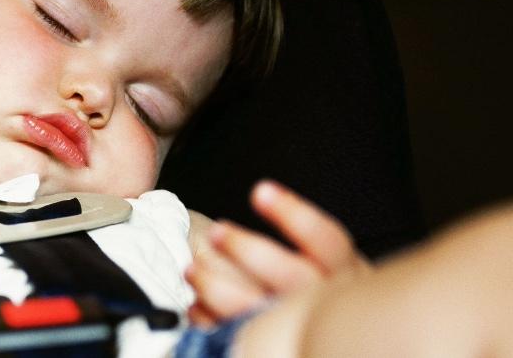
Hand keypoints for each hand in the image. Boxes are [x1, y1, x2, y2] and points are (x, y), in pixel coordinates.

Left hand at [185, 180, 370, 326]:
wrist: (328, 338)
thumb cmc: (317, 289)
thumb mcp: (326, 263)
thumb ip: (305, 244)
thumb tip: (261, 195)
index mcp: (341, 271)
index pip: (328, 241)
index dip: (295, 214)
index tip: (260, 191)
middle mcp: (322, 301)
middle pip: (290, 276)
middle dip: (247, 251)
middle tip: (215, 231)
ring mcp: (295, 329)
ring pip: (256, 310)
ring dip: (215, 288)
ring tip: (191, 270)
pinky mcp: (267, 349)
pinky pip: (234, 336)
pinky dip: (209, 321)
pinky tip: (194, 306)